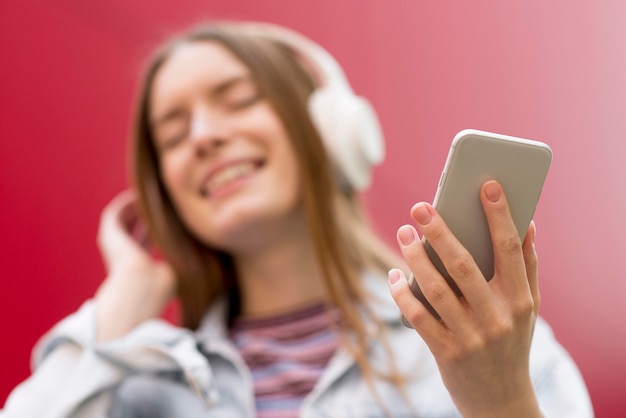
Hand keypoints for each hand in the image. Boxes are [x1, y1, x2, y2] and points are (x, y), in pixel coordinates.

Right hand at [95, 190, 175, 340]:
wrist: (143, 285)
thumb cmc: (162, 282)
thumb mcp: (175, 268)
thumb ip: (183, 258)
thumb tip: (199, 247)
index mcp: (137, 263)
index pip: (144, 241)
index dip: (155, 227)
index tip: (170, 215)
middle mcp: (123, 253)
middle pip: (132, 227)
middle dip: (145, 213)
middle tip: (161, 200)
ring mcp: (113, 244)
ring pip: (122, 218)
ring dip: (134, 205)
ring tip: (150, 194)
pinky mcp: (108, 233)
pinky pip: (114, 213)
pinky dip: (124, 203)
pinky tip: (138, 194)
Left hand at [389, 181, 541, 417]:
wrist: (501, 401)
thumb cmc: (512, 343)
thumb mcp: (528, 308)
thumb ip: (528, 267)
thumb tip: (528, 223)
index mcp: (520, 300)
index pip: (509, 250)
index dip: (499, 215)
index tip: (486, 184)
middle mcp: (497, 317)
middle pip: (464, 265)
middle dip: (440, 232)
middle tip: (420, 206)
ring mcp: (471, 337)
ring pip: (436, 288)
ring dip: (415, 257)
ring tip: (404, 233)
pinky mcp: (446, 353)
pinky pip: (417, 316)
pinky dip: (402, 293)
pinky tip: (394, 276)